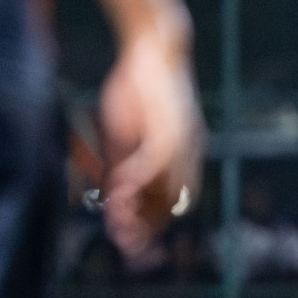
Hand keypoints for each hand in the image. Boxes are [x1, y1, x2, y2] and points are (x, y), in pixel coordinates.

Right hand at [99, 21, 203, 256]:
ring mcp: (182, 145)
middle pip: (169, 205)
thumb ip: (119, 163)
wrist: (156, 51)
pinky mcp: (171, 129)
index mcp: (180, 159)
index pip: (168, 203)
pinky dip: (134, 180)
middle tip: (126, 247)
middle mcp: (187, 156)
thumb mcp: (125, 133)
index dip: (149, 226)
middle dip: (146, 229)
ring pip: (163, 190)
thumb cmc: (139, 90)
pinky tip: (116, 190)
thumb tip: (110, 192)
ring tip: (118, 228)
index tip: (129, 243)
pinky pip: (152, 164)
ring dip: (138, 210)